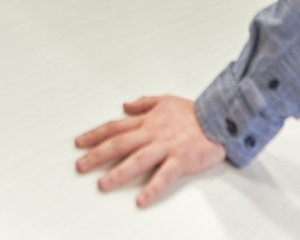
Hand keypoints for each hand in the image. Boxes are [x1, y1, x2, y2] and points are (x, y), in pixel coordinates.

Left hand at [74, 95, 225, 207]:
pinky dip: (152, 188)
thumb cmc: (194, 112)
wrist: (220, 118)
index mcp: (148, 121)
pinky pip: (164, 176)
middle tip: (80, 166)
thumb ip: (144, 103)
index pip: (115, 128)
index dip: (95, 135)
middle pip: (119, 144)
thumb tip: (125, 105)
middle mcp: (152, 133)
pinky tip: (141, 200)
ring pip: (137, 160)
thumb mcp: (166, 100)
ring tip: (102, 184)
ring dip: (118, 173)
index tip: (79, 143)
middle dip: (97, 155)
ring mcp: (165, 147)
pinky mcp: (180, 160)